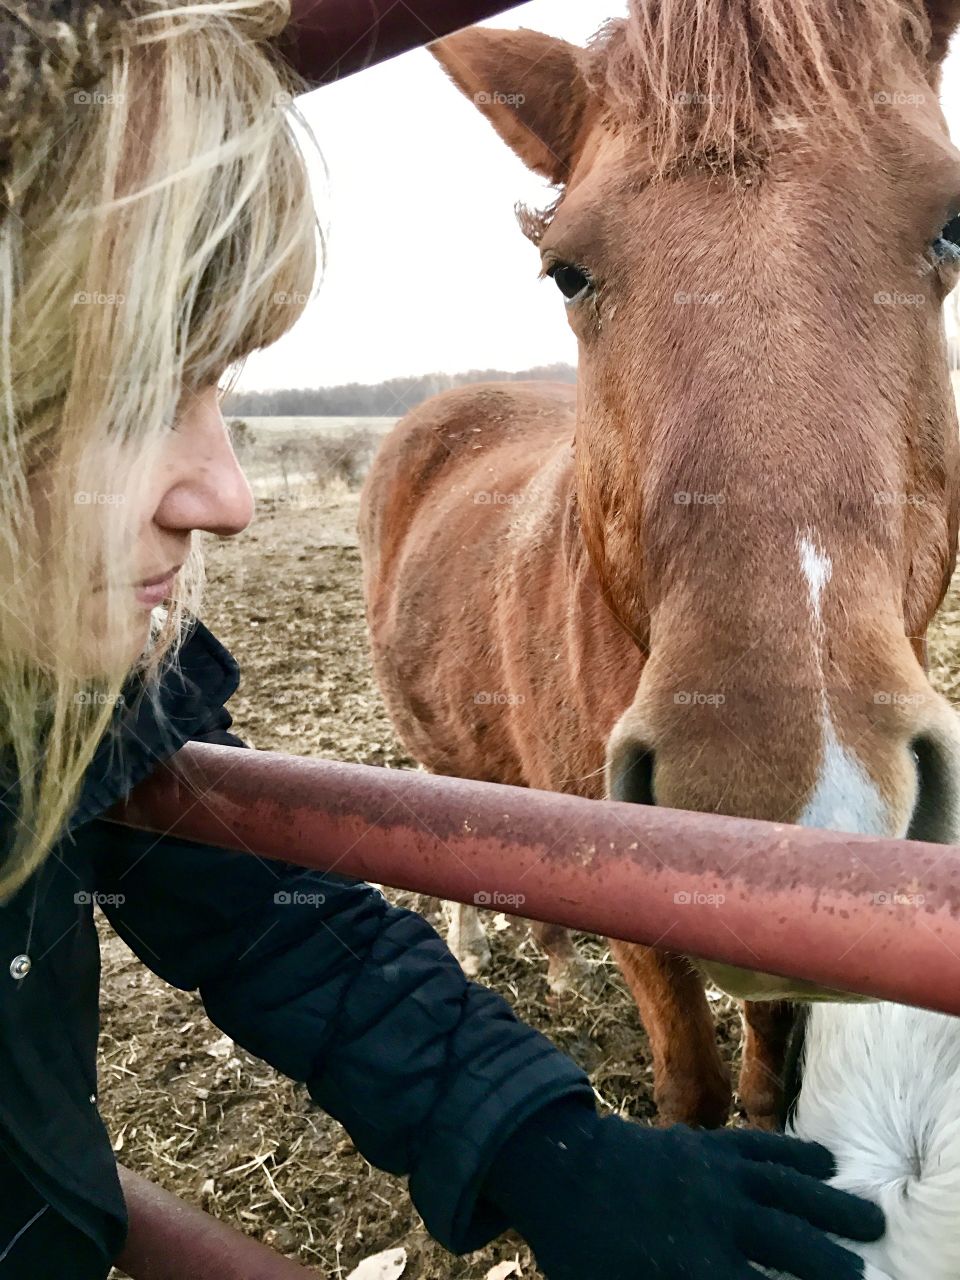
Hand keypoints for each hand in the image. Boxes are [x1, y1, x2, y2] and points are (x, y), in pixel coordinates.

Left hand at [481, 1098, 884, 1278]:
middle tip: (862, 1275)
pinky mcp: (706, 1142)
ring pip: (789, 1189)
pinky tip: (826, 1162)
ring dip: (833, 1207)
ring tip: (869, 1222)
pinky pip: (762, 1145)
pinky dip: (797, 1151)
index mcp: (692, 1266)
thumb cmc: (586, 1252)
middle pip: (792, 1246)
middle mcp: (714, 1218)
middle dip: (831, 1265)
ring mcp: (713, 1173)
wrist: (558, 1170)